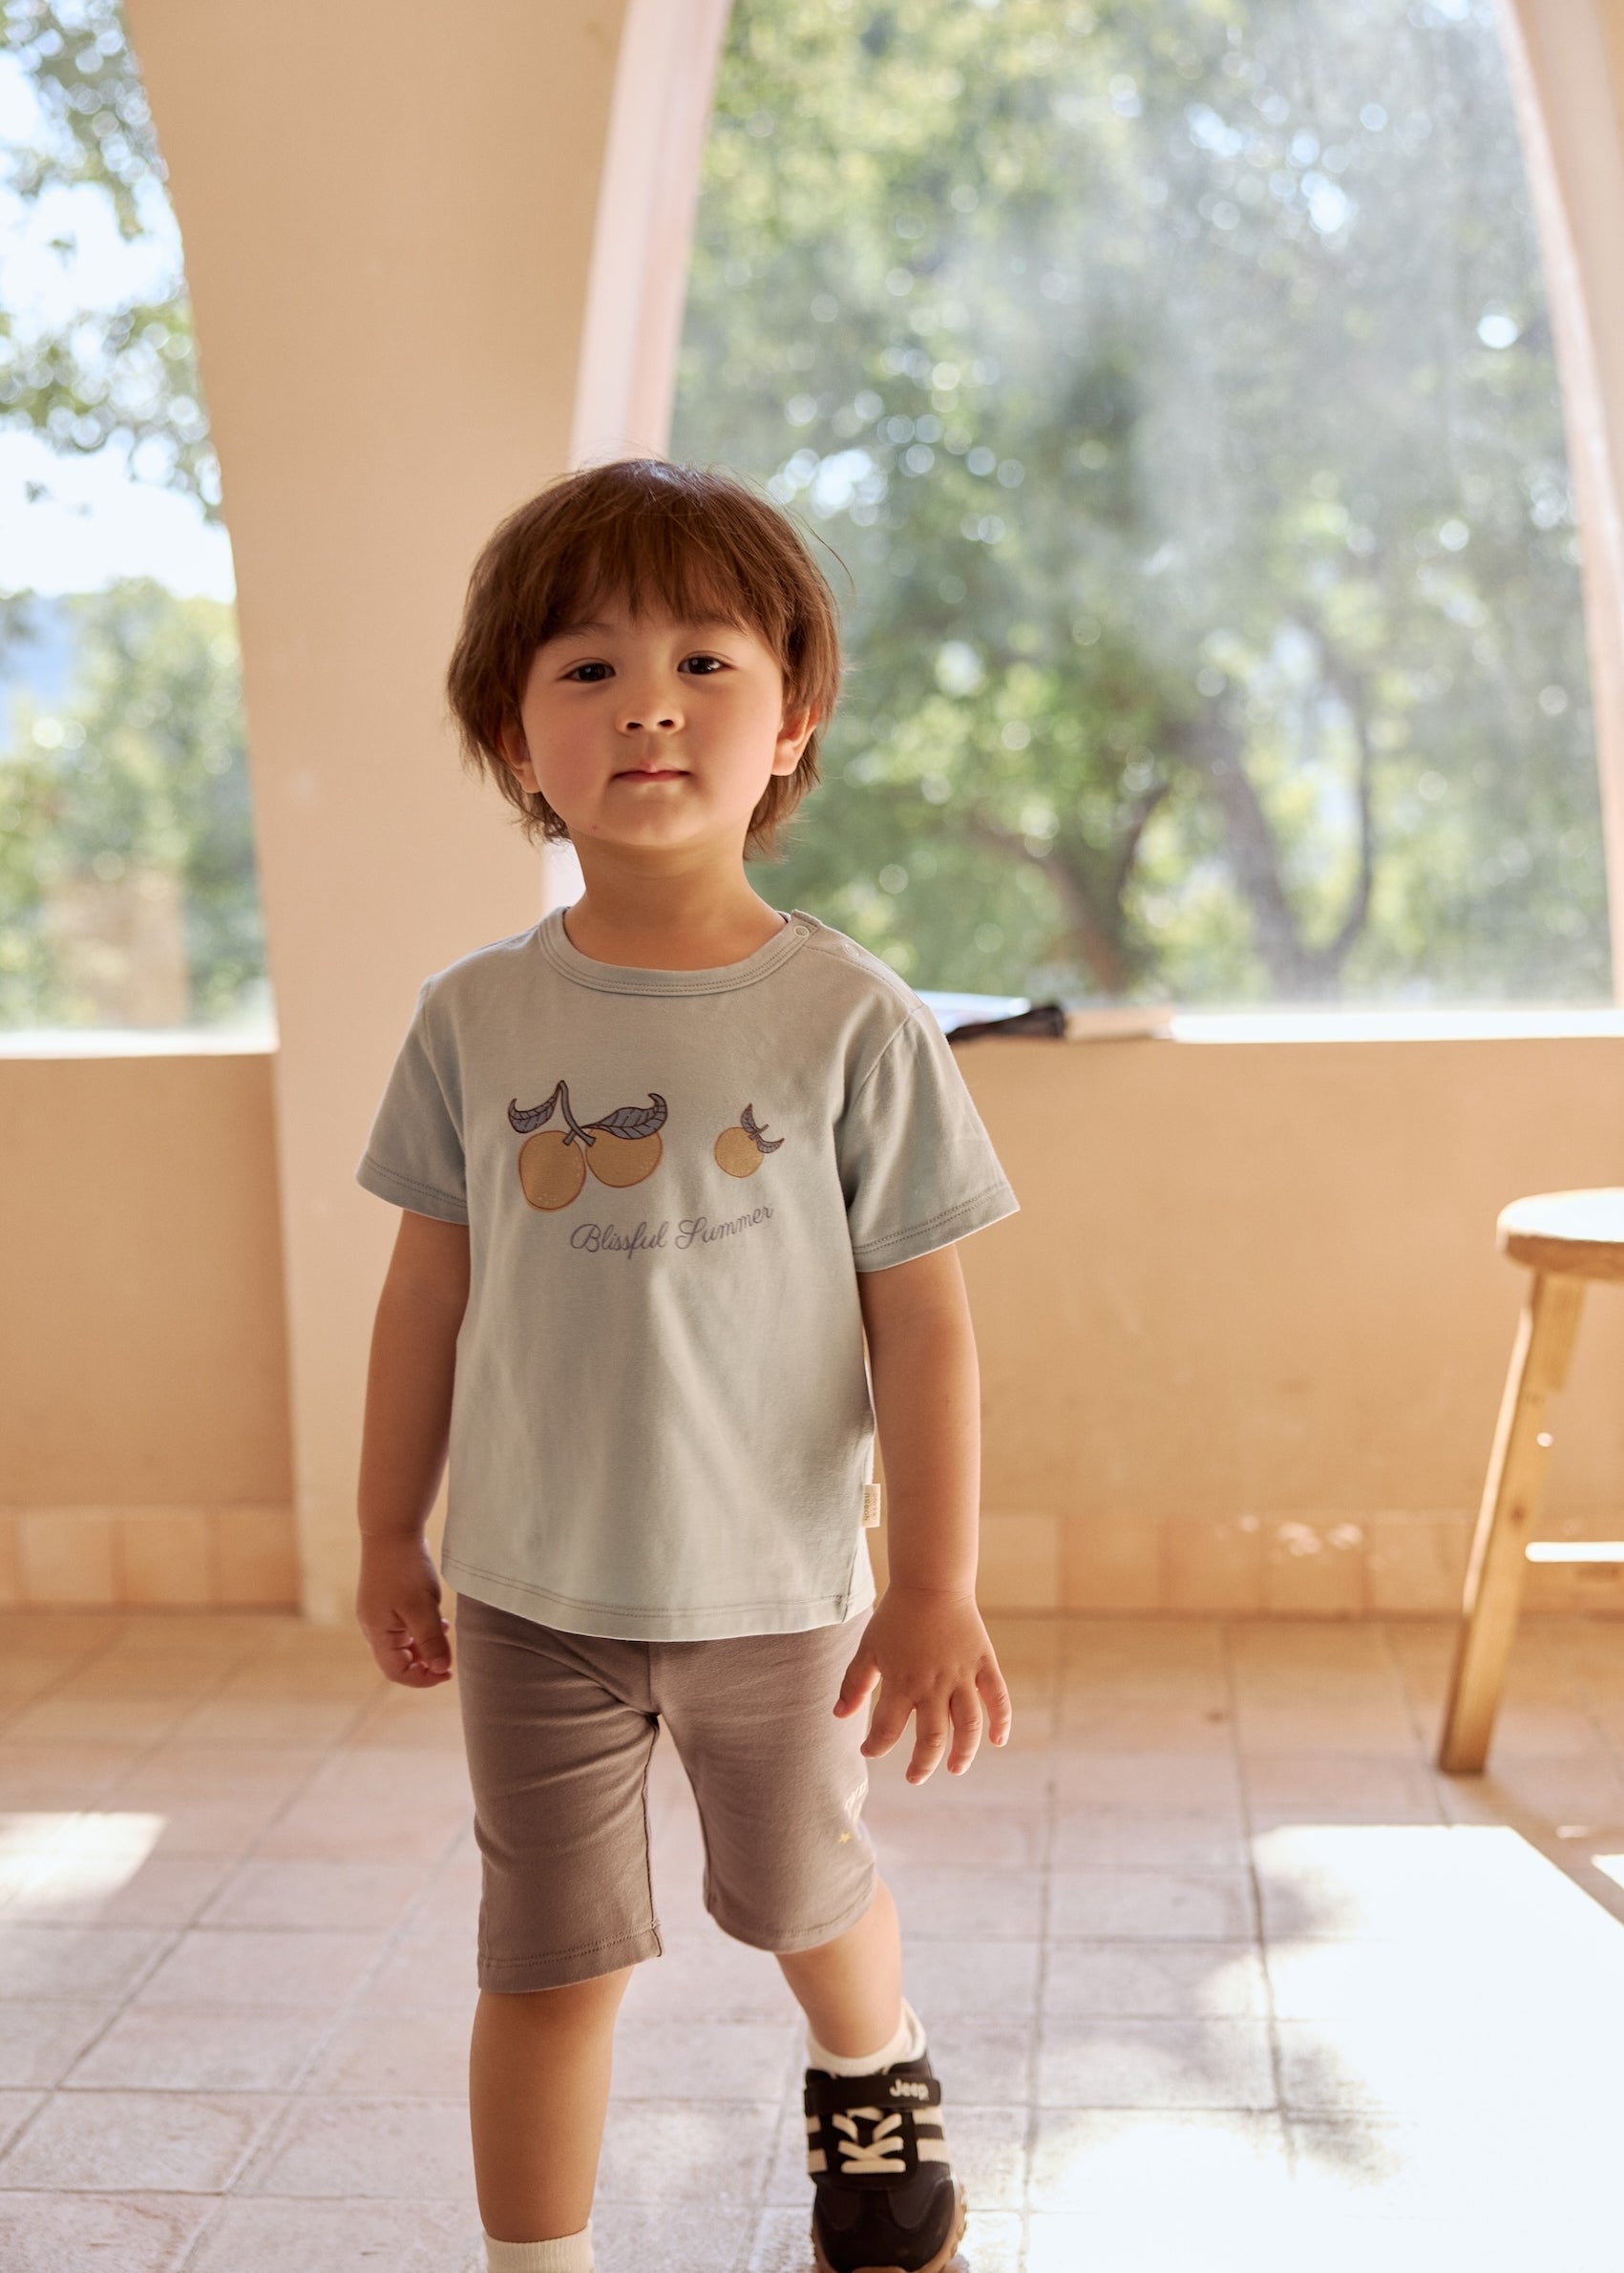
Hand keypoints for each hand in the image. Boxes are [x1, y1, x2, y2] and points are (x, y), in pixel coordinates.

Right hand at [356, 1535, 452, 1686]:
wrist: (391, 1531)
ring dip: (425, 1644)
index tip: (447, 1673)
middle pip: (399, 1659)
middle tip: (449, 1655)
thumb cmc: (405, 1569)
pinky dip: (420, 1629)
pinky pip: (402, 1626)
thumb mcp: (423, 1608)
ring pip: (402, 1643)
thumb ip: (431, 1641)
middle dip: (425, 1662)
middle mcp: (373, 1627)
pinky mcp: (385, 1601)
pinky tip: (437, 1620)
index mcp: (377, 1633)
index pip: (397, 1672)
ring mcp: (378, 1613)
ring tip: (445, 1632)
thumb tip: (440, 1669)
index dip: (422, 1678)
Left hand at [834, 1586, 1011, 1782]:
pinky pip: (997, 1698)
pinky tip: (998, 1741)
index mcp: (902, 1682)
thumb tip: (839, 1715)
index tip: (869, 1750)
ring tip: (955, 1768)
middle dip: (922, 1764)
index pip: (887, 1730)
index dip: (875, 1747)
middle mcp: (933, 1685)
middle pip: (932, 1738)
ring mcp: (962, 1676)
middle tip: (914, 1777)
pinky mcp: (984, 1664)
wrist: (932, 1583)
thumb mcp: (868, 1648)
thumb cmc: (896, 1616)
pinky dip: (1001, 1721)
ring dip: (963, 1752)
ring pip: (968, 1726)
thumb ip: (854, 1684)